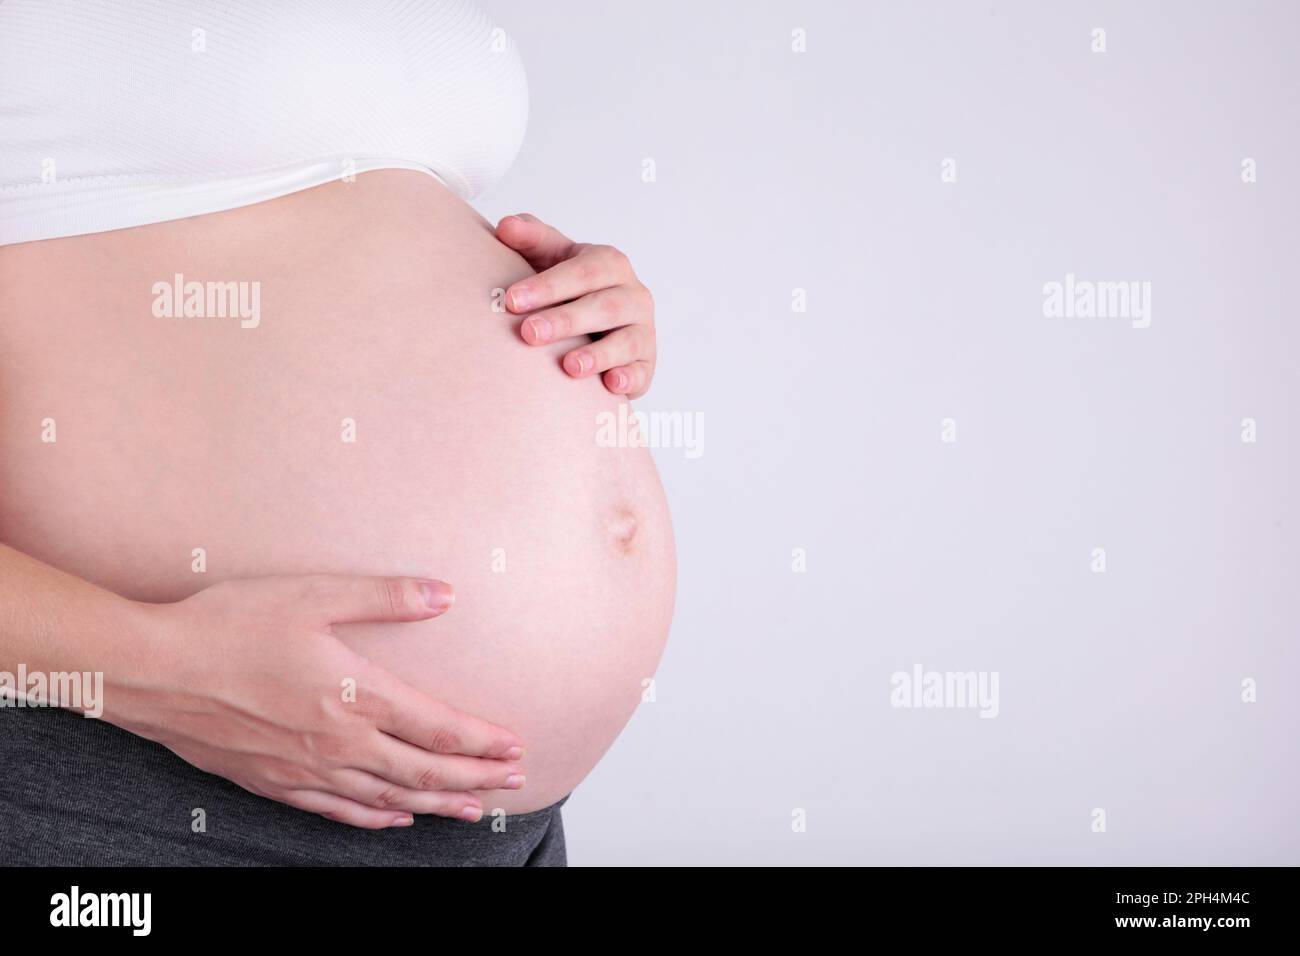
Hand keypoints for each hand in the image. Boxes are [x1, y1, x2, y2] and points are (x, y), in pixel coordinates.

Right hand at [117, 574, 524, 829]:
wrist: (153, 670)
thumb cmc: (230, 624)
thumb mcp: (315, 594)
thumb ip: (385, 597)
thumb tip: (445, 594)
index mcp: (357, 696)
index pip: (439, 729)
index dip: (483, 743)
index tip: (517, 748)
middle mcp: (340, 742)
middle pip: (424, 770)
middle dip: (475, 779)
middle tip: (514, 782)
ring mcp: (306, 769)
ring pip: (388, 798)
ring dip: (435, 804)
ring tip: (470, 810)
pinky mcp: (274, 781)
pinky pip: (338, 811)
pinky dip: (375, 819)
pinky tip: (394, 819)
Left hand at [496, 214, 656, 398]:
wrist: (597, 325)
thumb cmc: (569, 288)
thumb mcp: (551, 257)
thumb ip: (531, 238)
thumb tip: (506, 227)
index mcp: (610, 264)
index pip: (582, 272)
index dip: (547, 285)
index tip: (511, 300)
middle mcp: (633, 295)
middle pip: (604, 306)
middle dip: (566, 320)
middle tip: (529, 333)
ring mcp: (643, 331)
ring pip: (626, 341)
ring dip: (598, 355)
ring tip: (569, 366)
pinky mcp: (645, 364)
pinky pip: (641, 372)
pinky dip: (629, 378)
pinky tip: (610, 385)